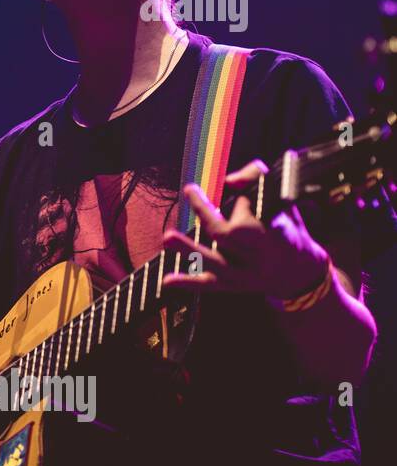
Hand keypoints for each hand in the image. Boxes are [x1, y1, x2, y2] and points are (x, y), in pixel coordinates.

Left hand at [161, 159, 330, 299]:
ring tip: (168, 237)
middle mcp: (261, 255)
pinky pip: (208, 284)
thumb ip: (256, 179)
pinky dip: (188, 283)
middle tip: (191, 191)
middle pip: (232, 236)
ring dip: (190, 250)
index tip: (230, 184)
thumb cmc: (283, 227)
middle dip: (209, 216)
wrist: (298, 272)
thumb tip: (228, 180)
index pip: (256, 213)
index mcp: (277, 232)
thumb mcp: (281, 199)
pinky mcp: (231, 286)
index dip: (243, 201)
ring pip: (216, 262)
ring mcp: (245, 274)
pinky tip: (168, 280)